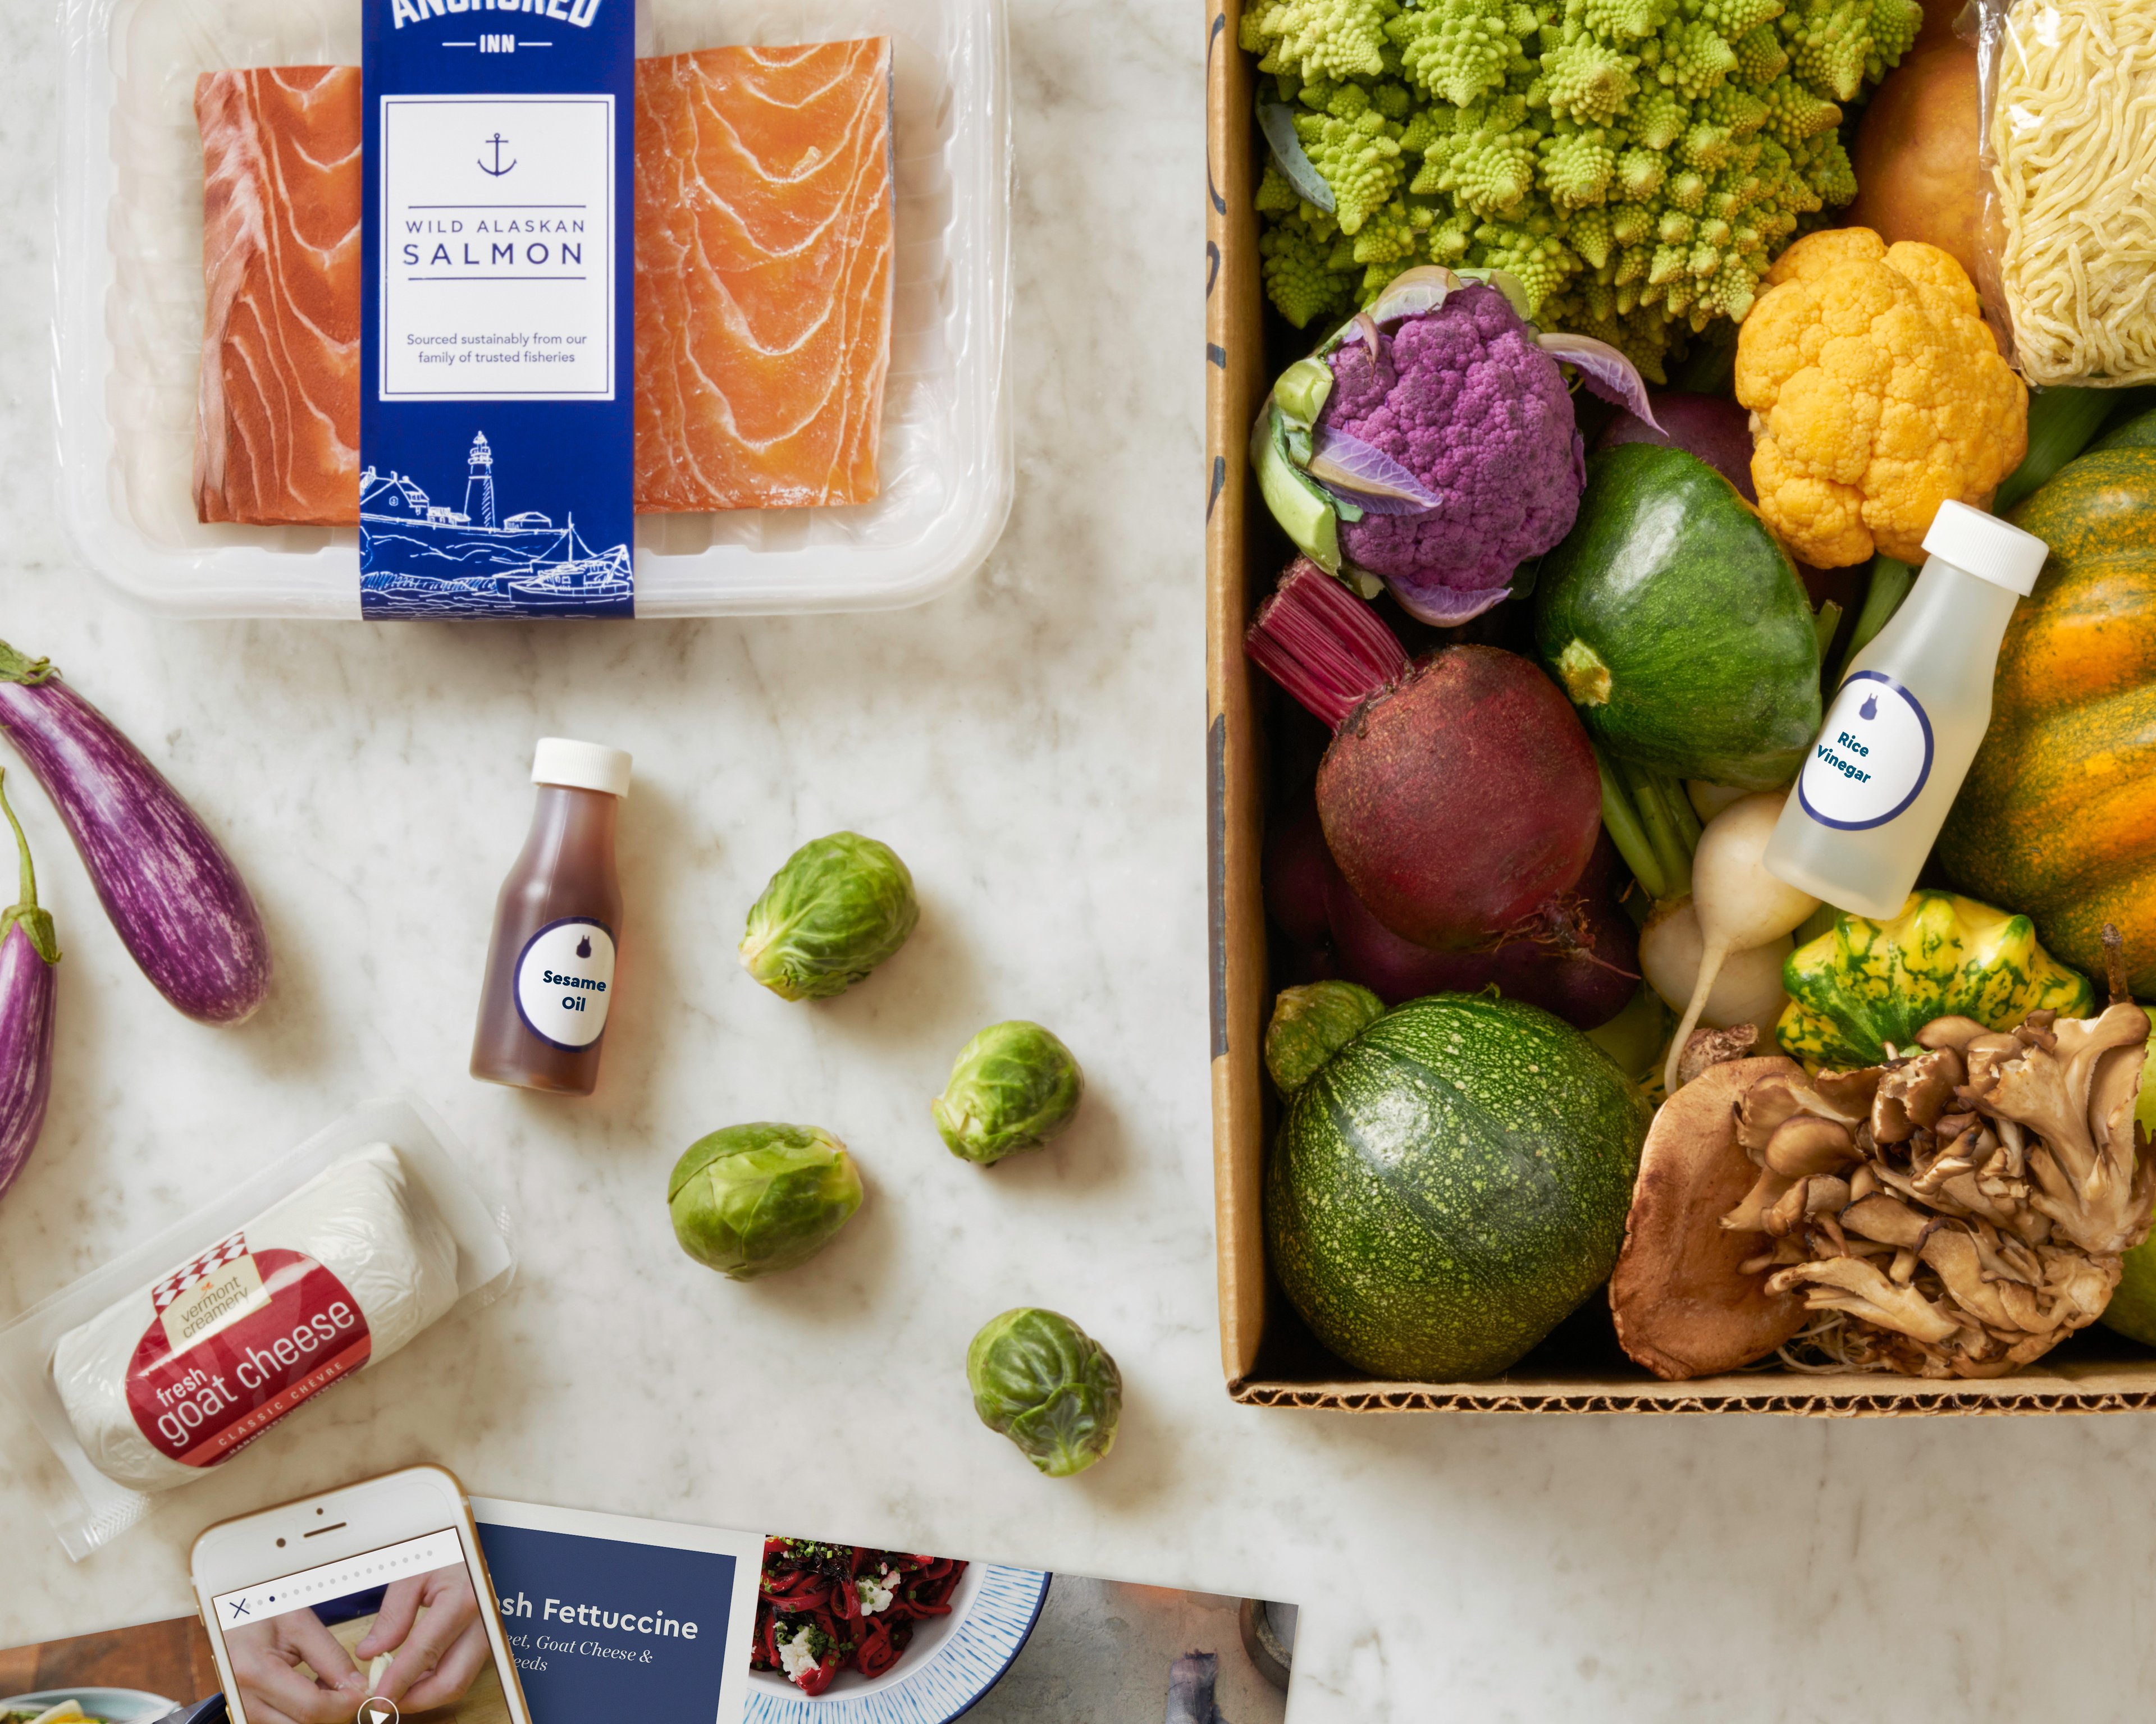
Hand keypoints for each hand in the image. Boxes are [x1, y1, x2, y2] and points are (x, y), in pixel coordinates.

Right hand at [226, 1610, 364, 1723]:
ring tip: (332, 1686)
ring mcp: (242, 1712)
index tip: (365, 1692)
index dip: (346, 1705)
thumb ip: (331, 1657)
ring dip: (321, 1716)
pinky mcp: (245, 1715)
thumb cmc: (260, 1611)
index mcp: (255, 1673)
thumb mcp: (300, 1624)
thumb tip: (357, 1687)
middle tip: (354, 1691)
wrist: (224, 1613)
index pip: (312, 1708)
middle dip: (336, 1714)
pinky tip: (314, 1693)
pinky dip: (304, 1716)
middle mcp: (244, 1701)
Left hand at [355, 1562, 491, 1710]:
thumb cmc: (449, 1551)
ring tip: (393, 1688)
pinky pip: (462, 1671)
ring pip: (458, 1682)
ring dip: (424, 1693)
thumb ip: (393, 1615)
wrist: (477, 1546)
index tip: (376, 1697)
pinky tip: (413, 1676)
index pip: (426, 1653)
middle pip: (450, 1682)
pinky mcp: (487, 1639)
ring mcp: (489, 1633)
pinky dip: (435, 1680)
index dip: (398, 1681)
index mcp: (463, 1601)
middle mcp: (482, 1623)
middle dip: (414, 1700)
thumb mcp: (414, 1573)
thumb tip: (371, 1653)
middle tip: (384, 1703)